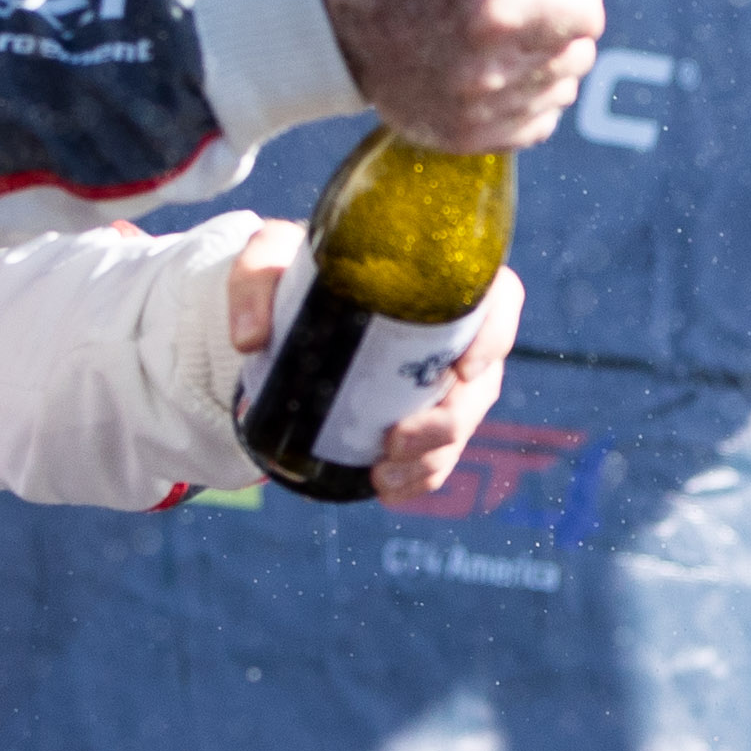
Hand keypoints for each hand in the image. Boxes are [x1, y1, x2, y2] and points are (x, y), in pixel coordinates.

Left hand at [227, 235, 522, 506]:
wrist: (284, 311)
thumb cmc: (290, 273)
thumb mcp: (264, 260)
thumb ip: (252, 285)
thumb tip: (250, 340)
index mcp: (437, 279)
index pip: (500, 298)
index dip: (497, 336)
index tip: (463, 370)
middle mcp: (452, 331)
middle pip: (481, 379)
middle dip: (449, 421)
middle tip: (396, 440)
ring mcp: (442, 378)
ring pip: (463, 423)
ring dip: (432, 459)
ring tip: (382, 478)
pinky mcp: (422, 413)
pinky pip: (439, 453)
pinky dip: (419, 477)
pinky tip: (387, 490)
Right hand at [318, 0, 601, 151]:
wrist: (342, 26)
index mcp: (489, 14)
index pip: (587, 14)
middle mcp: (488, 73)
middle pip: (579, 52)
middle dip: (561, 21)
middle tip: (520, 1)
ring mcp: (478, 113)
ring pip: (562, 87)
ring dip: (547, 57)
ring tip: (504, 33)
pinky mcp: (470, 138)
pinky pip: (539, 121)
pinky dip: (530, 94)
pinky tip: (498, 67)